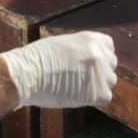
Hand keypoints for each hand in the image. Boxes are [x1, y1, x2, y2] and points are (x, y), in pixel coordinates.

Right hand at [0, 32, 116, 107]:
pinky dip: (94, 99)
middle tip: (80, 78)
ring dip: (97, 86)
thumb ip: (80, 50)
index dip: (100, 58)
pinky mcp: (96, 91)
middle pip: (110, 66)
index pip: (109, 48)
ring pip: (109, 82)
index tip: (89, 65)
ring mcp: (99, 72)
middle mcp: (98, 53)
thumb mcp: (62, 44)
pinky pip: (106, 97)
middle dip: (99, 72)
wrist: (27, 73)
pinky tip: (79, 96)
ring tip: (77, 87)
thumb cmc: (37, 60)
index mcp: (90, 38)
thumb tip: (87, 61)